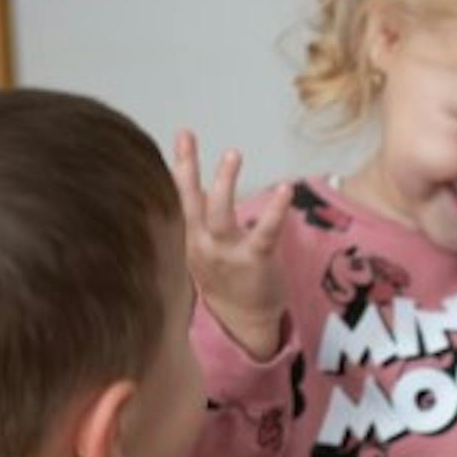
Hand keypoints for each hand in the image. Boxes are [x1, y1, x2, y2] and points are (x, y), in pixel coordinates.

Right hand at [171, 133, 286, 359]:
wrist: (241, 322)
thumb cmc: (225, 280)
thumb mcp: (200, 248)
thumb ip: (195, 220)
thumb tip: (194, 186)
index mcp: (186, 238)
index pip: (175, 198)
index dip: (173, 169)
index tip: (176, 138)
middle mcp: (199, 244)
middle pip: (187, 200)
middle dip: (184, 166)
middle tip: (185, 134)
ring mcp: (225, 253)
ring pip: (219, 213)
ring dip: (224, 182)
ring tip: (232, 154)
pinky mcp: (253, 261)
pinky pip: (264, 232)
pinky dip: (274, 210)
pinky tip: (283, 189)